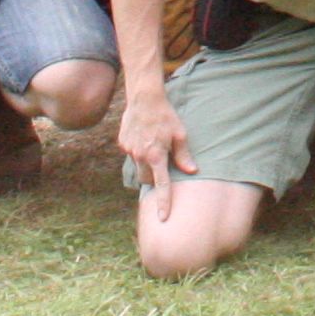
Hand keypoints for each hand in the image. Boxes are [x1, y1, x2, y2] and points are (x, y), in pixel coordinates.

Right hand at [119, 92, 195, 216]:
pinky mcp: (122, 144)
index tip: (164, 218)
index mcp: (156, 156)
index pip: (161, 185)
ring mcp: (129, 150)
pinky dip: (138, 151)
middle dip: (154, 176)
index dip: (164, 202)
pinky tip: (144, 136)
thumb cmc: (166, 115)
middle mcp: (140, 156)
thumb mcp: (180, 134)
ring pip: (138, 167)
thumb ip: (184, 155)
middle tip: (162, 161)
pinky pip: (131, 155)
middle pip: (146, 179)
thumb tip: (192, 171)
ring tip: (153, 142)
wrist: (144, 97)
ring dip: (146, 163)